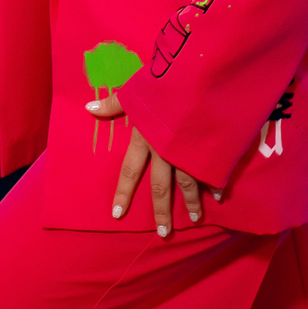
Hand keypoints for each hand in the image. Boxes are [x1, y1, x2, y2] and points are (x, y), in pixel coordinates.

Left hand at [86, 90, 206, 236]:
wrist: (199, 76)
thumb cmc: (163, 80)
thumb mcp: (135, 89)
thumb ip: (114, 103)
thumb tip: (88, 109)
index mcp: (146, 138)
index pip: (130, 172)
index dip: (123, 193)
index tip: (117, 214)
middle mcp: (166, 150)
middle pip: (162, 187)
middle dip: (162, 212)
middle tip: (163, 233)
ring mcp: (190, 151)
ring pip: (189, 184)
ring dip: (192, 203)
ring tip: (195, 219)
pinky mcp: (211, 147)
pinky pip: (214, 170)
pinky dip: (217, 183)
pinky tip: (219, 195)